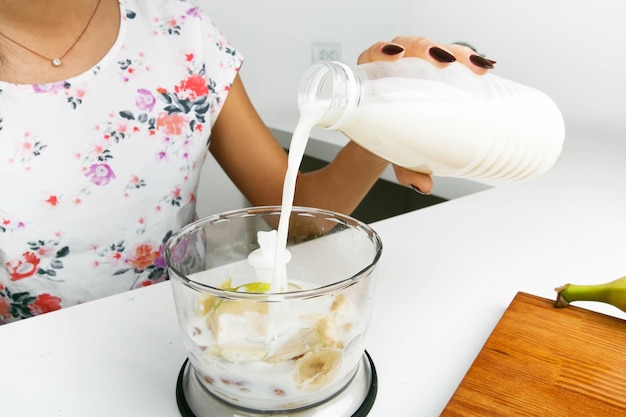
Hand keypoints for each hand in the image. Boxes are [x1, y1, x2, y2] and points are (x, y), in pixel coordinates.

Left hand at [357, 37, 496, 194]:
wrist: (390, 136)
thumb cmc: (384, 137)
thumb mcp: (392, 152)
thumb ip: (404, 169)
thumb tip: (423, 186)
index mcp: (371, 78)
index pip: (373, 55)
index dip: (382, 50)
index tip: (395, 56)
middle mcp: (393, 65)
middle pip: (408, 46)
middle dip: (426, 49)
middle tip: (443, 61)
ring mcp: (415, 63)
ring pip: (433, 48)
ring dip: (455, 52)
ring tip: (473, 65)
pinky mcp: (435, 67)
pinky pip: (451, 56)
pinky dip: (468, 59)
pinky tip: (484, 67)